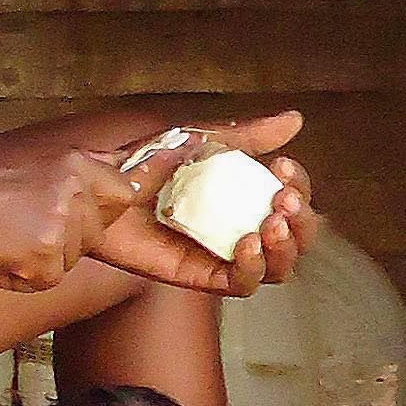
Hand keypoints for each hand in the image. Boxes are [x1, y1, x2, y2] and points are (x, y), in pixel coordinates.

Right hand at [0, 142, 141, 293]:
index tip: (77, 217)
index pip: (123, 191)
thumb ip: (75, 170)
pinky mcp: (44, 255)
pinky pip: (45, 281)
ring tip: (3, 240)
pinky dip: (17, 279)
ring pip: (71, 260)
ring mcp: (61, 222)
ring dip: (39, 260)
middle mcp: (74, 187)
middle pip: (96, 233)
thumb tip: (123, 170)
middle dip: (66, 240)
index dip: (101, 211)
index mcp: (74, 159)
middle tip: (23, 230)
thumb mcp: (32, 159)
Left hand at [91, 112, 320, 297]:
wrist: (103, 185)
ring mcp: (222, 254)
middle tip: (283, 202)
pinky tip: (247, 243)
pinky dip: (253, 268)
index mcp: (247, 198)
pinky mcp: (200, 275)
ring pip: (278, 268)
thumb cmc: (148, 160)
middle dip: (302, 221)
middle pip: (295, 239)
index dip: (299, 187)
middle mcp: (241, 228)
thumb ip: (247, 135)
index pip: (293, 202)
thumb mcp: (202, 140)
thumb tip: (296, 119)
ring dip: (286, 248)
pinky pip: (241, 285)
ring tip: (272, 224)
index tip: (282, 166)